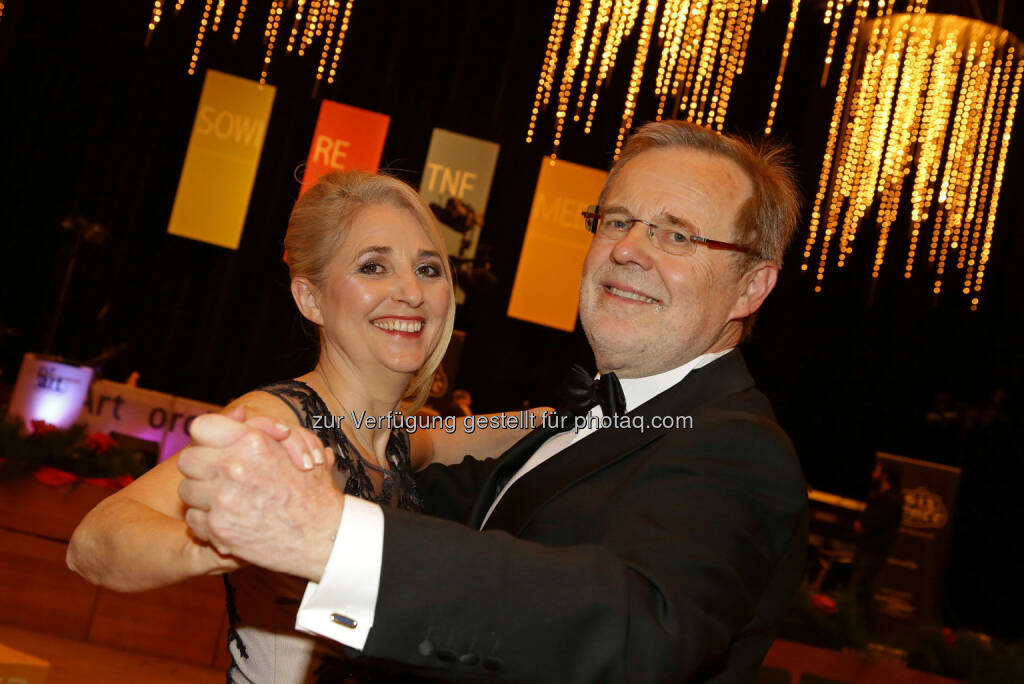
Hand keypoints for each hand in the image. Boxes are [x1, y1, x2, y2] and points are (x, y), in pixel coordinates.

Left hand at [178, 414, 344, 580]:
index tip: (214, 446)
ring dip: (202, 495)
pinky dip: (207, 521)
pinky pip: (194, 518)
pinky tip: (229, 519)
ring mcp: (223, 500)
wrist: (323, 537)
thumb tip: (238, 414)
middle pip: (188, 460)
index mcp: (252, 442)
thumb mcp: (298, 446)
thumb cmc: (314, 490)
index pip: (202, 427)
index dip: (206, 436)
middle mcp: (233, 468)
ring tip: (226, 499)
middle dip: (201, 467)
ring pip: (187, 491)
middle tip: (219, 475)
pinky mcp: (218, 529)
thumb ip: (265, 427)